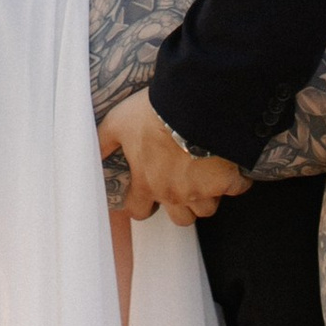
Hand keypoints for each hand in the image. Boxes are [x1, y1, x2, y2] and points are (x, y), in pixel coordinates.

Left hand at [94, 84, 251, 224]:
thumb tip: (87, 153)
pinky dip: (236, 180)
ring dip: (206, 196)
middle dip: (179, 206)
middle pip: (180, 220)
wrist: (192, 105)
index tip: (144, 191)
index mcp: (147, 183)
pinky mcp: (228, 180)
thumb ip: (102, 141)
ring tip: (205, 175)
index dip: (141, 203)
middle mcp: (174, 193)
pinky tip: (233, 167)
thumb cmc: (152, 114)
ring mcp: (202, 190)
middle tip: (179, 184)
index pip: (139, 211)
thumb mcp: (118, 122)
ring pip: (207, 209)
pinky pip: (237, 189)